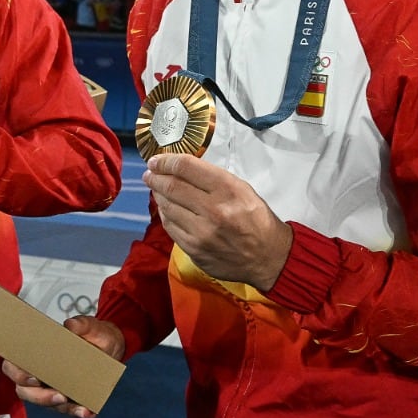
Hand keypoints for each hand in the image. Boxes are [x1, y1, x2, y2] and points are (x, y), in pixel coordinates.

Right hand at [3, 315, 124, 417]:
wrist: (109, 345)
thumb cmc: (91, 334)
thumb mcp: (90, 326)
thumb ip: (82, 324)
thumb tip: (71, 325)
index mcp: (34, 354)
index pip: (13, 366)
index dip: (18, 374)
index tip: (34, 378)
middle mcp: (38, 373)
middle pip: (26, 391)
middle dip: (39, 397)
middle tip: (59, 395)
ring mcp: (50, 387)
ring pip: (46, 403)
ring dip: (61, 407)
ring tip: (79, 408)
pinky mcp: (66, 397)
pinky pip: (67, 408)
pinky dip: (77, 412)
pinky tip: (89, 412)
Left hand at [145, 153, 292, 289]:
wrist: (268, 256)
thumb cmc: (257, 218)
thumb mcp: (243, 190)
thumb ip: (214, 180)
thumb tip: (182, 170)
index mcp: (228, 190)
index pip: (187, 168)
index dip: (166, 161)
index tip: (156, 160)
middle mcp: (214, 210)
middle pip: (172, 187)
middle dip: (155, 177)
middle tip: (149, 174)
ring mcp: (202, 232)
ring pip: (167, 208)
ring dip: (158, 196)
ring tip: (156, 189)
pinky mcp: (195, 250)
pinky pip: (171, 228)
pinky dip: (165, 215)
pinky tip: (166, 209)